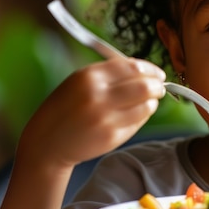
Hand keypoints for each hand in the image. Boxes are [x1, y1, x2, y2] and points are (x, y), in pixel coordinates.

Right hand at [17, 58, 165, 169]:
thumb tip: (145, 70)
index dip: (150, 69)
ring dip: (152, 102)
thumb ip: (110, 73)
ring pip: (146, 106)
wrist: (48, 141)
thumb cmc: (67, 107)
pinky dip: (143, 116)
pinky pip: (139, 122)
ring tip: (148, 102)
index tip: (158, 73)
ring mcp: (106, 118)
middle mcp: (98, 96)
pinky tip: (136, 114)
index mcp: (89, 77)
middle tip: (160, 87)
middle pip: (145, 86)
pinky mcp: (112, 137)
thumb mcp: (80, 81)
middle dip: (158, 86)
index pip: (132, 67)